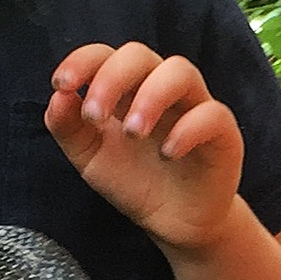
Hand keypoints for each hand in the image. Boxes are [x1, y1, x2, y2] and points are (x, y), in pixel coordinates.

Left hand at [48, 43, 242, 250]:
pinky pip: (211, 114)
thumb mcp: (90, 160)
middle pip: (140, 55)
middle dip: (112, 78)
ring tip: (132, 131)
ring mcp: (194, 107)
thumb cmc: (134, 182)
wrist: (175, 224)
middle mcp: (160, 90)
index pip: (106, 55)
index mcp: (126, 90)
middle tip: (95, 117)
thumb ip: (69, 128)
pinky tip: (167, 153)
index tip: (62, 84)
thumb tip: (58, 96)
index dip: (83, 61)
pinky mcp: (222, 133)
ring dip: (150, 96)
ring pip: (180, 71)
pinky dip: (187, 129)